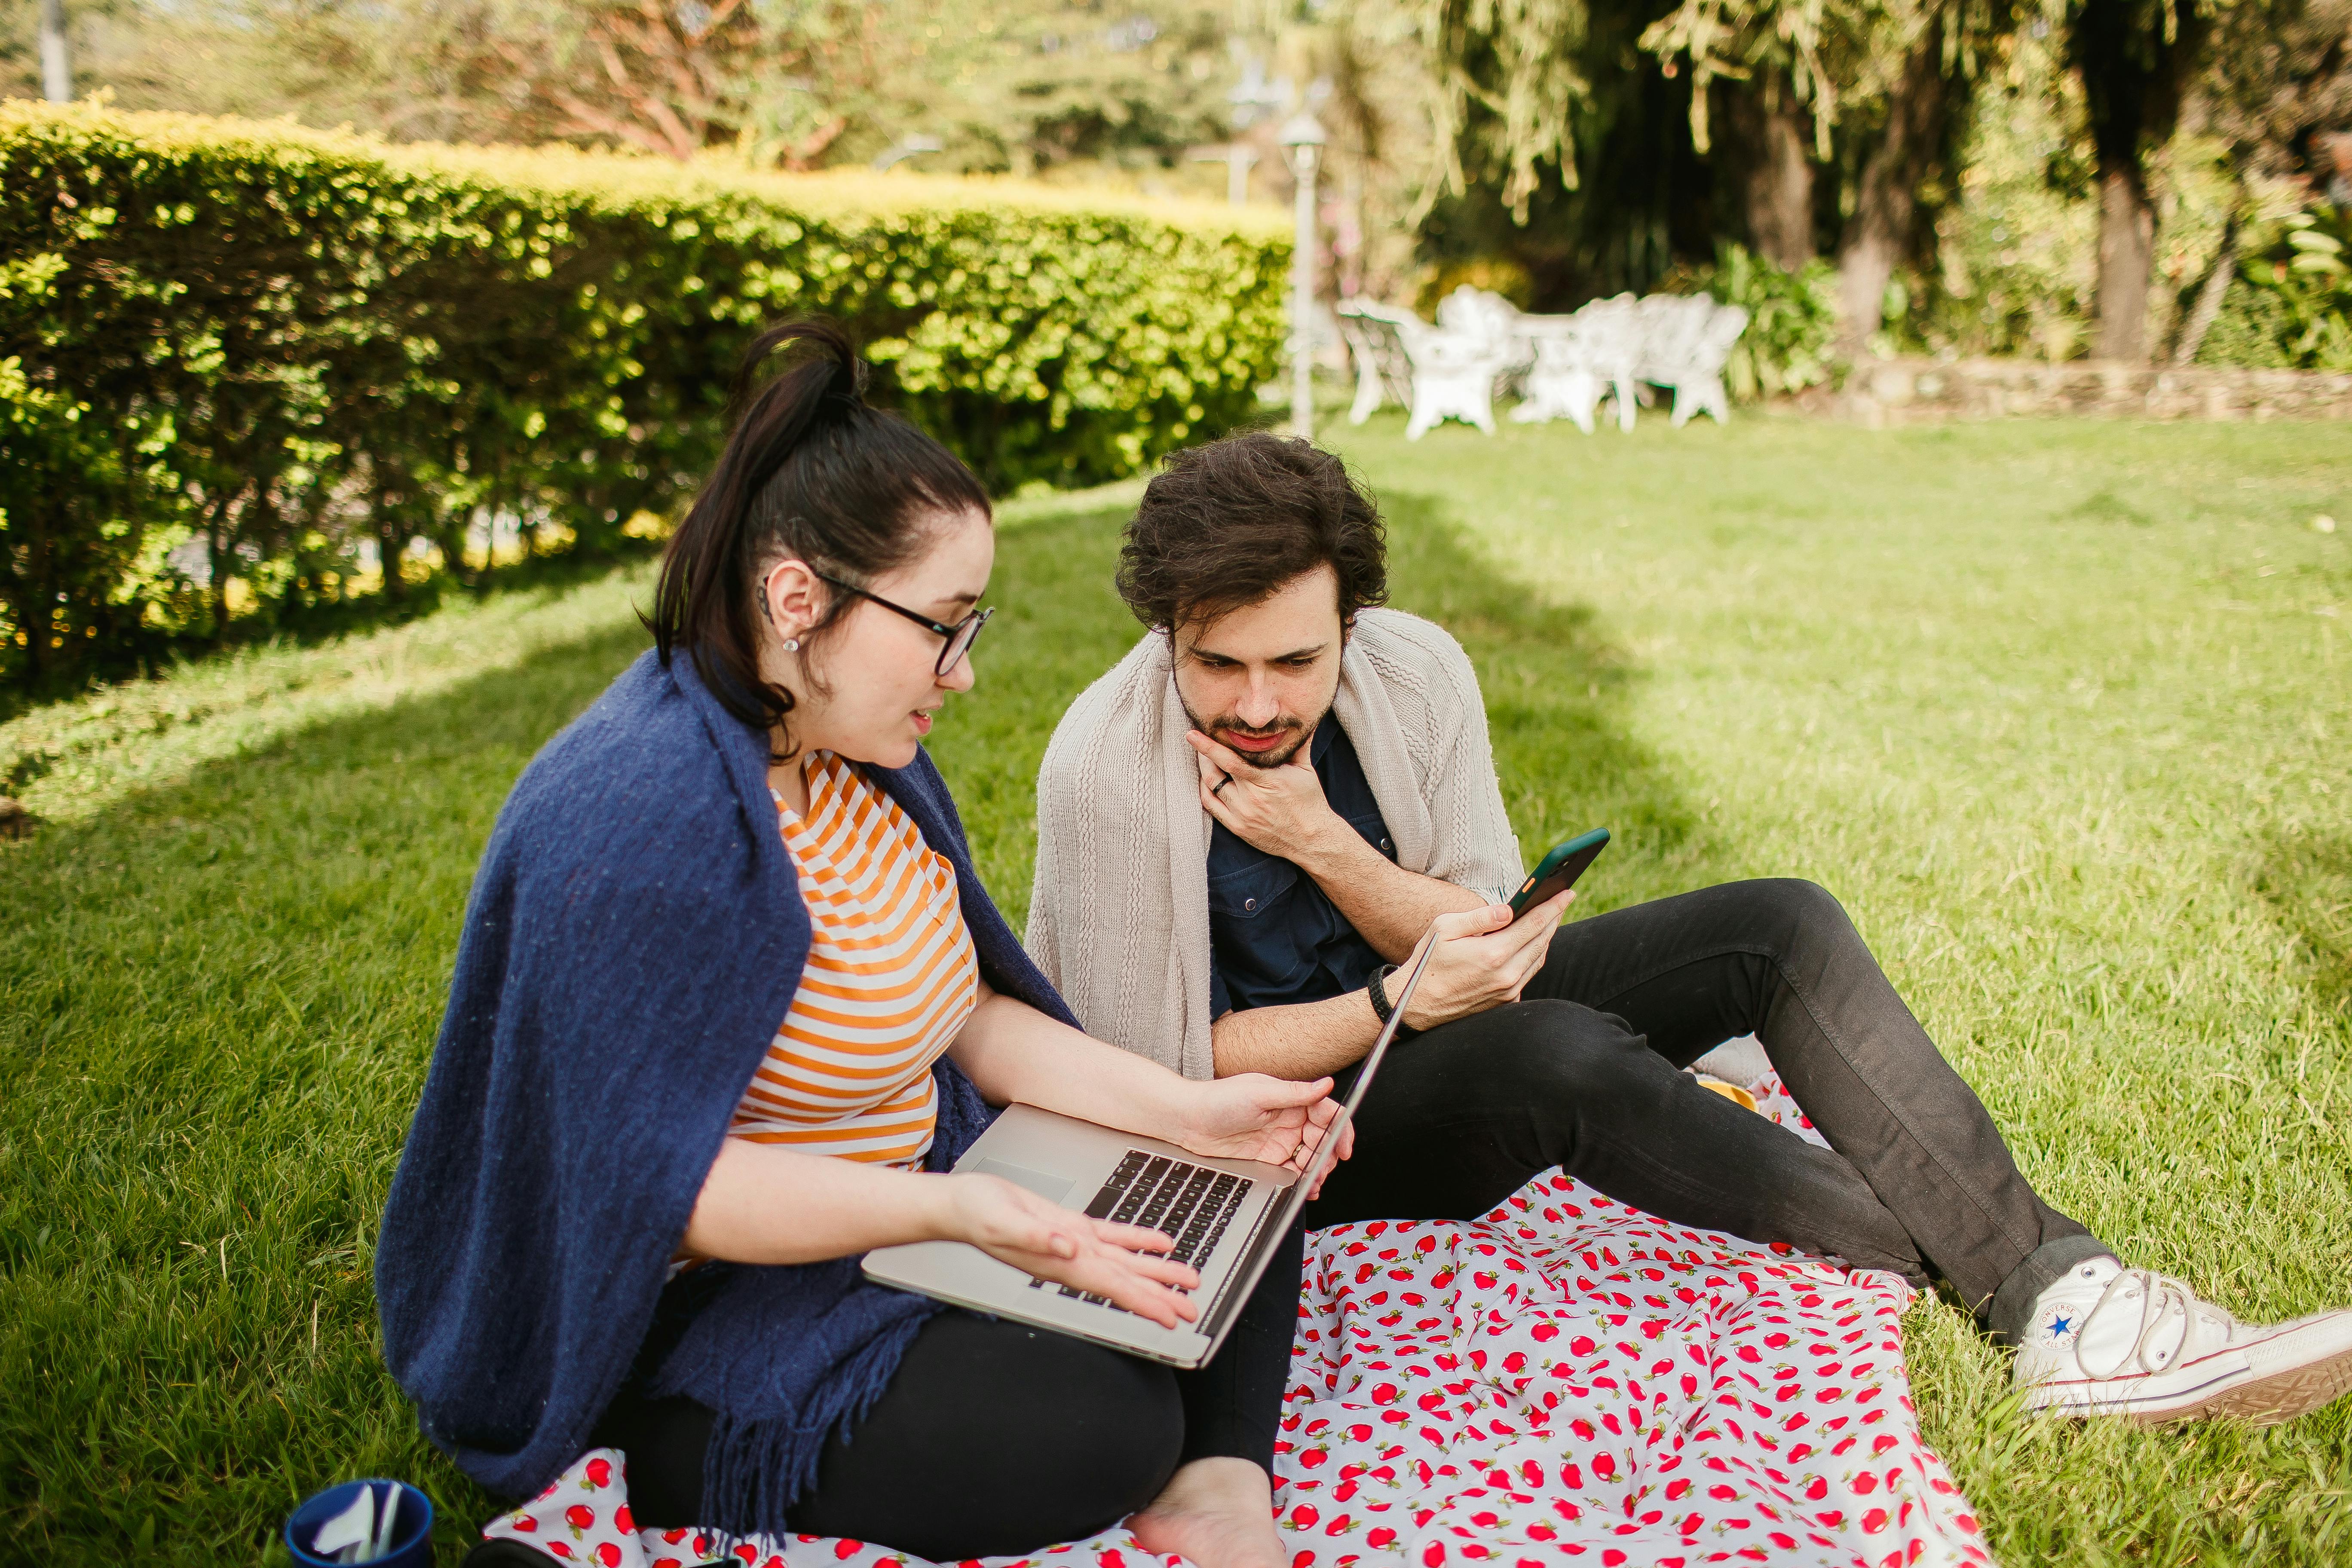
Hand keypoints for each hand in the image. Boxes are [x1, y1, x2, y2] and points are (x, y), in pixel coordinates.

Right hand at [945, 1173, 1202, 1327]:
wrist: (960, 1204)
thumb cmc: (975, 1214)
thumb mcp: (1002, 1222)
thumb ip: (1036, 1236)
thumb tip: (1068, 1247)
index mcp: (1061, 1262)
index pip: (1112, 1287)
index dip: (1144, 1303)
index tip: (1171, 1318)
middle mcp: (1073, 1257)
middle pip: (1126, 1281)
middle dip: (1161, 1296)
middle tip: (1193, 1311)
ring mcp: (1073, 1243)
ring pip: (1125, 1261)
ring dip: (1157, 1272)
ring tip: (1188, 1280)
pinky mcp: (1069, 1225)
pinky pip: (1112, 1235)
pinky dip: (1138, 1240)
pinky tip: (1159, 1243)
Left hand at [1168, 1073, 1355, 1200]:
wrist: (1187, 1122)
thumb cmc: (1217, 1100)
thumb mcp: (1259, 1093)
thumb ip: (1295, 1093)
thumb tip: (1326, 1084)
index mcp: (1290, 1099)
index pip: (1327, 1113)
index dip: (1341, 1129)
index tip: (1344, 1147)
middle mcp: (1288, 1119)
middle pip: (1323, 1139)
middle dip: (1329, 1156)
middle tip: (1323, 1169)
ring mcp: (1280, 1140)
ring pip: (1311, 1158)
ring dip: (1318, 1171)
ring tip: (1314, 1181)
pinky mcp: (1269, 1159)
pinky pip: (1294, 1171)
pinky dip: (1303, 1181)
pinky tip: (1304, 1186)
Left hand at [1189, 730, 1341, 861]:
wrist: (1312, 839)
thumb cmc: (1310, 802)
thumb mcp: (1306, 770)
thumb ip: (1299, 744)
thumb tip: (1306, 720)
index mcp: (1267, 781)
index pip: (1231, 761)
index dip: (1209, 747)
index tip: (1192, 734)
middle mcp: (1251, 799)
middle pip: (1215, 773)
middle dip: (1203, 754)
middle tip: (1199, 740)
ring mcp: (1242, 815)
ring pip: (1211, 788)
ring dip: (1204, 770)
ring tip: (1203, 757)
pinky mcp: (1238, 828)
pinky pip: (1211, 806)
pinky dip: (1205, 790)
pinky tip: (1207, 779)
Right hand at [1395, 891, 1570, 1031]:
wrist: (1414, 1004)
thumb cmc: (1427, 961)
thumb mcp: (1445, 928)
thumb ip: (1480, 917)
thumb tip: (1509, 909)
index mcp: (1493, 953)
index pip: (1534, 924)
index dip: (1553, 906)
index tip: (1567, 893)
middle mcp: (1506, 975)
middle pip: (1541, 941)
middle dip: (1554, 918)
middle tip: (1562, 900)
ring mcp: (1508, 991)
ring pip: (1538, 959)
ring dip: (1546, 937)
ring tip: (1550, 919)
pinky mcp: (1505, 1001)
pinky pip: (1528, 974)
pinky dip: (1533, 956)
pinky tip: (1531, 944)